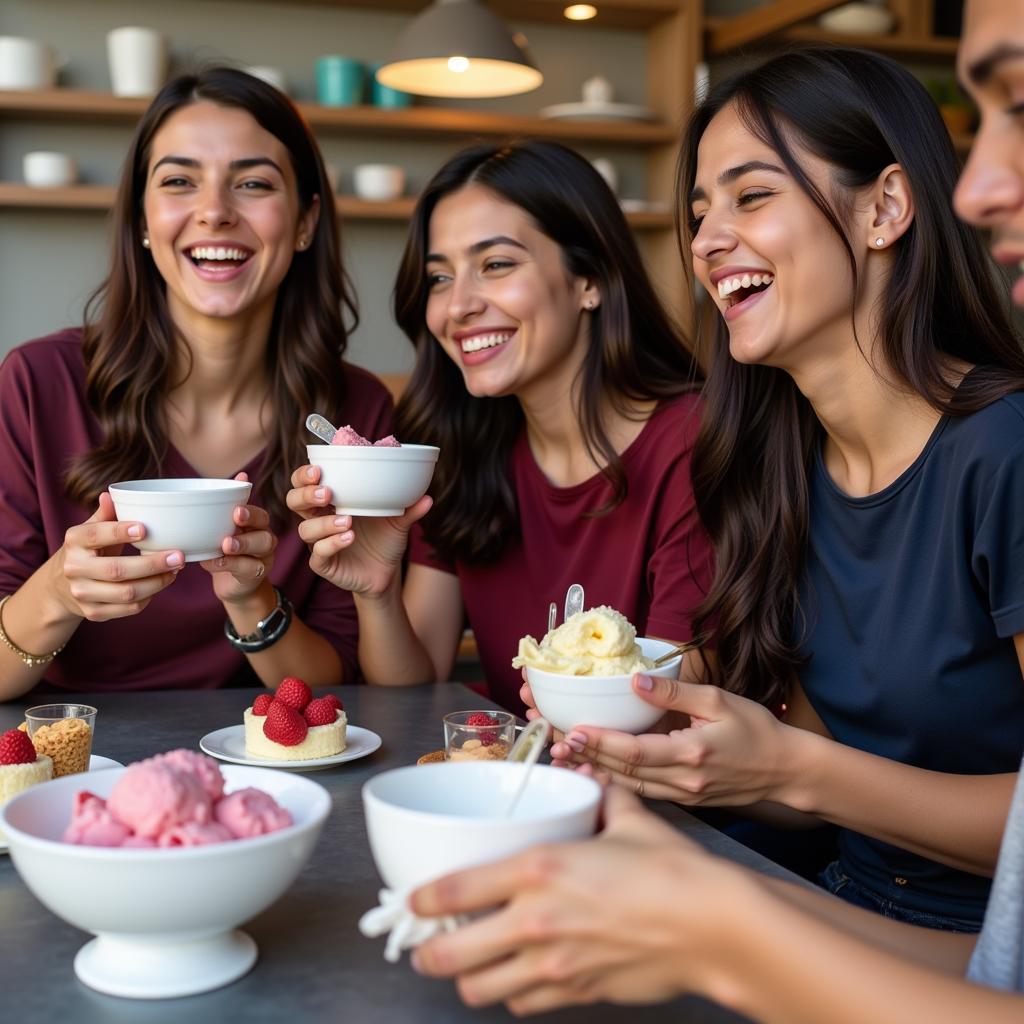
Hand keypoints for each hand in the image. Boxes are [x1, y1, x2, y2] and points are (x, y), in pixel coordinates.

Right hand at [52, 493, 182, 621]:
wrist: (60, 587)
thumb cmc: (88, 551)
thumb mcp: (91, 530)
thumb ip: (105, 514)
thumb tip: (112, 494)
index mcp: (74, 541)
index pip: (95, 535)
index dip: (119, 532)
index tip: (145, 528)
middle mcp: (74, 568)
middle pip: (117, 570)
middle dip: (153, 564)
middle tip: (179, 557)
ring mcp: (82, 593)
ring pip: (126, 593)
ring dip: (157, 583)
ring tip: (175, 571)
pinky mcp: (93, 613)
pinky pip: (129, 608)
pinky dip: (149, 597)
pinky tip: (160, 585)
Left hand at [201, 475, 277, 602]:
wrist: (235, 586)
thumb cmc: (229, 551)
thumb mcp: (226, 528)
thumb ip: (230, 505)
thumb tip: (242, 475)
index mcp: (257, 526)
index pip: (260, 515)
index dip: (251, 512)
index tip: (236, 509)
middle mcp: (265, 540)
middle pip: (265, 530)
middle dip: (250, 525)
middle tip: (234, 521)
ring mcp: (264, 559)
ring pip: (261, 548)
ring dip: (242, 545)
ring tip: (225, 545)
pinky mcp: (256, 576)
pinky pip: (248, 568)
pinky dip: (231, 565)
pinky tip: (215, 562)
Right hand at [286, 463, 430, 597]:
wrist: (386, 572)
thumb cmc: (384, 539)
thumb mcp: (398, 521)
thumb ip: (409, 509)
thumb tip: (427, 497)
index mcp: (330, 501)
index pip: (304, 483)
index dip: (304, 475)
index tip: (318, 469)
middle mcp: (319, 519)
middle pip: (293, 501)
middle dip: (305, 494)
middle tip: (327, 492)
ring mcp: (319, 542)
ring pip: (305, 529)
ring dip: (323, 523)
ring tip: (347, 520)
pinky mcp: (324, 564)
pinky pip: (318, 554)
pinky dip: (332, 544)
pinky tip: (349, 537)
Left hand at [410, 785, 748, 1014]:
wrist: (713, 926)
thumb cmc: (672, 870)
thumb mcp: (629, 821)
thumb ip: (602, 800)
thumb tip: (596, 779)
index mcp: (539, 868)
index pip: (454, 889)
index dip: (421, 899)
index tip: (411, 899)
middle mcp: (534, 920)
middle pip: (449, 954)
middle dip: (427, 951)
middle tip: (425, 943)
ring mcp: (552, 964)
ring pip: (477, 989)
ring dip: (465, 978)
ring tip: (466, 964)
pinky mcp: (575, 993)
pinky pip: (521, 1004)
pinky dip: (510, 993)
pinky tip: (516, 976)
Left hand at [548, 675, 795, 806]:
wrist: (786, 770)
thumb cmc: (757, 730)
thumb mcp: (720, 700)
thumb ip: (676, 691)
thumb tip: (636, 679)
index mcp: (692, 754)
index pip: (635, 752)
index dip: (600, 742)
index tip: (571, 730)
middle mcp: (683, 781)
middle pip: (623, 772)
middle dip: (585, 755)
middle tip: (552, 742)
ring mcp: (683, 796)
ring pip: (628, 786)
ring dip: (594, 770)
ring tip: (563, 756)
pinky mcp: (684, 800)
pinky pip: (641, 793)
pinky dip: (615, 781)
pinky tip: (594, 769)